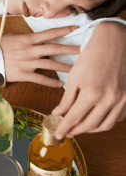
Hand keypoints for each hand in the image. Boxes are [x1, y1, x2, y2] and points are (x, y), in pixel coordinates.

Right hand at [0, 26, 79, 86]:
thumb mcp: (12, 37)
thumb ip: (26, 38)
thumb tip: (36, 37)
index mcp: (28, 39)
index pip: (49, 33)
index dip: (63, 30)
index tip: (76, 28)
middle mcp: (30, 50)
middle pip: (54, 48)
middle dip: (70, 49)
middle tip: (83, 50)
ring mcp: (28, 63)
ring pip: (51, 64)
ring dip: (65, 67)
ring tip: (76, 70)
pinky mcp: (24, 74)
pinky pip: (41, 79)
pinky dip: (52, 82)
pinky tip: (61, 85)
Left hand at [52, 21, 125, 138]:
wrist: (115, 41)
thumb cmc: (92, 55)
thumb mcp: (75, 76)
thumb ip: (67, 98)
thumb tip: (58, 114)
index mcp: (92, 92)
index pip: (74, 118)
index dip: (64, 128)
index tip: (58, 134)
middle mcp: (109, 99)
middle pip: (89, 125)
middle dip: (76, 130)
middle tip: (68, 131)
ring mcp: (121, 99)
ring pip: (105, 125)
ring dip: (91, 129)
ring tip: (80, 127)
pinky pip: (117, 117)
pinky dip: (106, 121)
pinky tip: (97, 118)